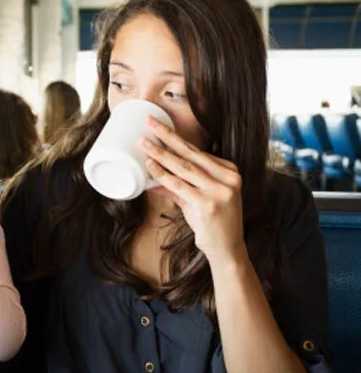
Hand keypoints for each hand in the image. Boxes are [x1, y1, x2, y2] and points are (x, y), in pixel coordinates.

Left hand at [141, 116, 246, 262]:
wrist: (227, 249)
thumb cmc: (212, 222)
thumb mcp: (196, 199)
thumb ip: (177, 186)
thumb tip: (151, 176)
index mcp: (229, 171)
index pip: (196, 151)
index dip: (175, 138)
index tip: (158, 126)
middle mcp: (227, 178)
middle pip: (190, 152)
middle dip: (167, 136)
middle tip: (149, 122)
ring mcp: (219, 190)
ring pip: (183, 167)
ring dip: (160, 154)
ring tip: (143, 143)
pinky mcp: (208, 203)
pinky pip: (179, 185)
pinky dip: (162, 175)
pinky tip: (150, 166)